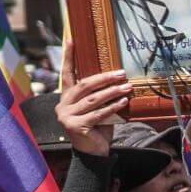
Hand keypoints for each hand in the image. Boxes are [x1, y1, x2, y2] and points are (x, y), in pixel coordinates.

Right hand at [54, 42, 128, 156]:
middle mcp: (63, 104)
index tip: (72, 40)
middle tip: (122, 73)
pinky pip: (98, 114)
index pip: (67, 73)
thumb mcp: (97, 108)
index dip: (69, 57)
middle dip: (104, 78)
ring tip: (127, 87)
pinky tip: (124, 101)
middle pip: (85, 85)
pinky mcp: (75, 126)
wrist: (93, 152)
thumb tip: (118, 77)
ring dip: (113, 92)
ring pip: (94, 100)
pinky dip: (113, 107)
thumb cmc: (97, 127)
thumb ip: (99, 95)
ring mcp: (67, 116)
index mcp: (67, 97)